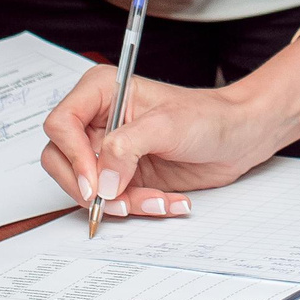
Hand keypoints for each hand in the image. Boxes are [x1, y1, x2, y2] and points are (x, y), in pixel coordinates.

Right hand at [39, 67, 284, 218]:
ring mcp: (108, 150)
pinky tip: (167, 202)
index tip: (95, 182)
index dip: (72, 156)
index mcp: (101, 92)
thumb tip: (101, 180)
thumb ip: (127, 147)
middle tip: (118, 201)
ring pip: (85, 187)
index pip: (61, 124)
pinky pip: (112, 200)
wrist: (239, 137)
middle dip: (89, 188)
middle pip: (60, 159)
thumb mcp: (168, 125)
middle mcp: (98, 120)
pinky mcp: (122, 175)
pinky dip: (137, 207)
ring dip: (119, 202)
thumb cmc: (209, 117)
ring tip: (156, 201)